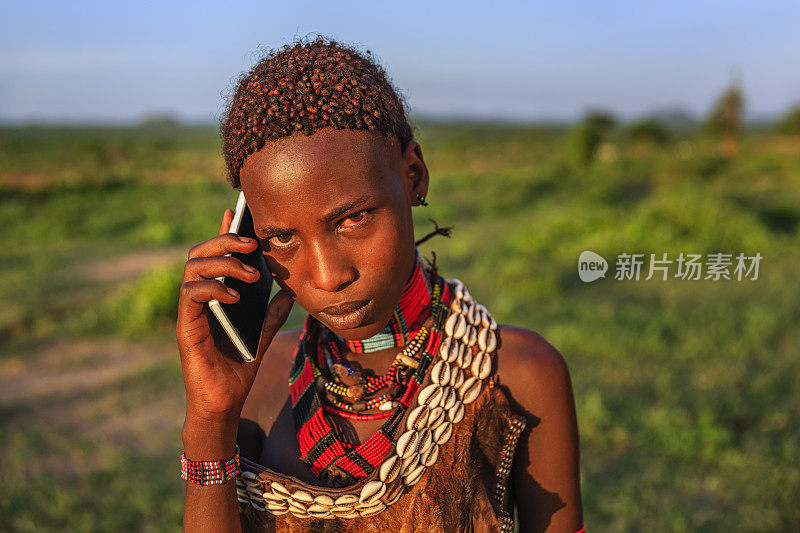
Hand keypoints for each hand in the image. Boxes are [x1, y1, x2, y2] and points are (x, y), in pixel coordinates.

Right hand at [176, 209, 293, 423]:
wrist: (225, 403)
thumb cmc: (239, 367)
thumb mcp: (263, 333)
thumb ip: (272, 311)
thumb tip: (290, 288)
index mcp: (216, 296)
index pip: (216, 255)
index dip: (223, 232)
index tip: (235, 212)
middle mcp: (199, 299)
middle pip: (200, 254)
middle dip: (225, 240)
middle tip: (251, 243)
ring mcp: (190, 312)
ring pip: (193, 268)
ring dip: (223, 263)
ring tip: (251, 274)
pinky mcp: (186, 327)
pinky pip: (190, 296)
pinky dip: (213, 289)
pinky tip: (235, 296)